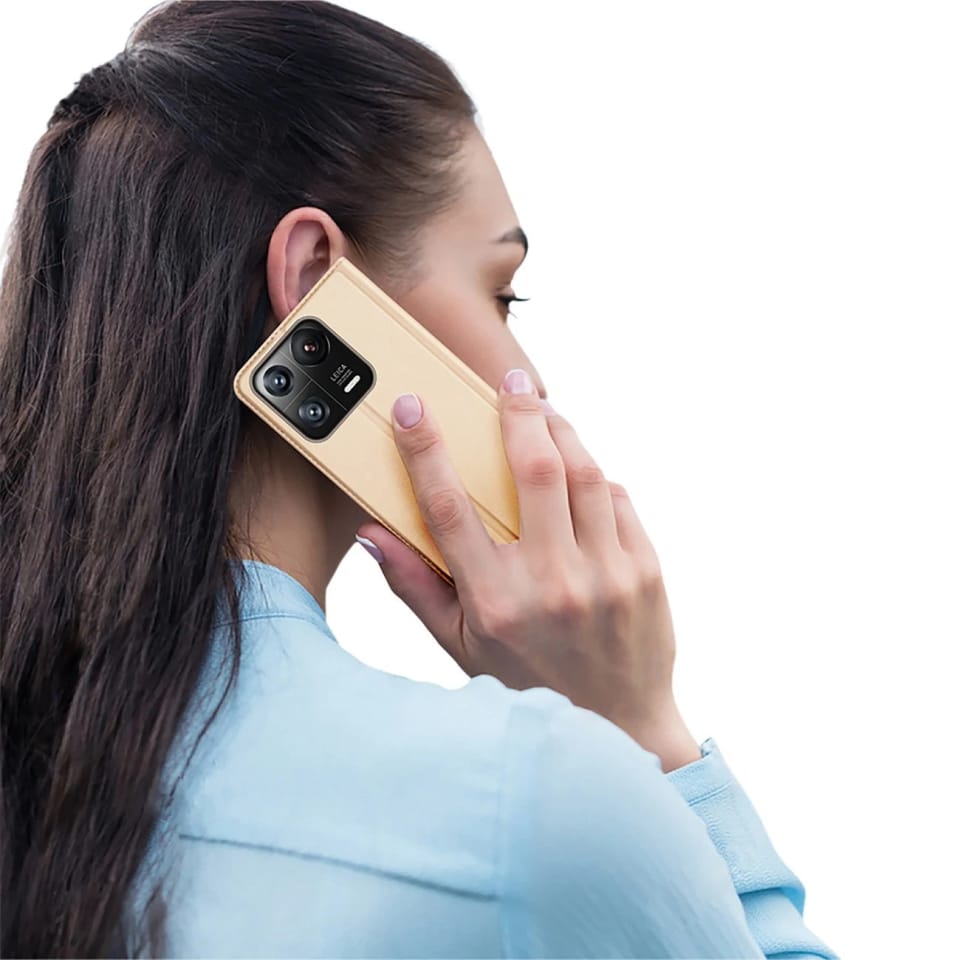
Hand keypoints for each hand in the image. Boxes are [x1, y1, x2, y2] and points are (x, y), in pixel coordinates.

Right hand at [355, 368, 699, 768]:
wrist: (620, 728)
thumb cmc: (530, 685)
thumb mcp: (461, 647)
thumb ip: (414, 587)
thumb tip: (371, 534)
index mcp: (493, 601)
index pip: (449, 508)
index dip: (424, 450)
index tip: (411, 407)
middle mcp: (550, 582)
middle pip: (532, 469)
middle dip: (518, 412)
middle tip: (511, 381)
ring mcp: (605, 574)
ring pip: (583, 472)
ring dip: (562, 430)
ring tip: (546, 411)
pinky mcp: (644, 570)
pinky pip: (618, 499)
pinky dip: (596, 476)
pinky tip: (582, 472)